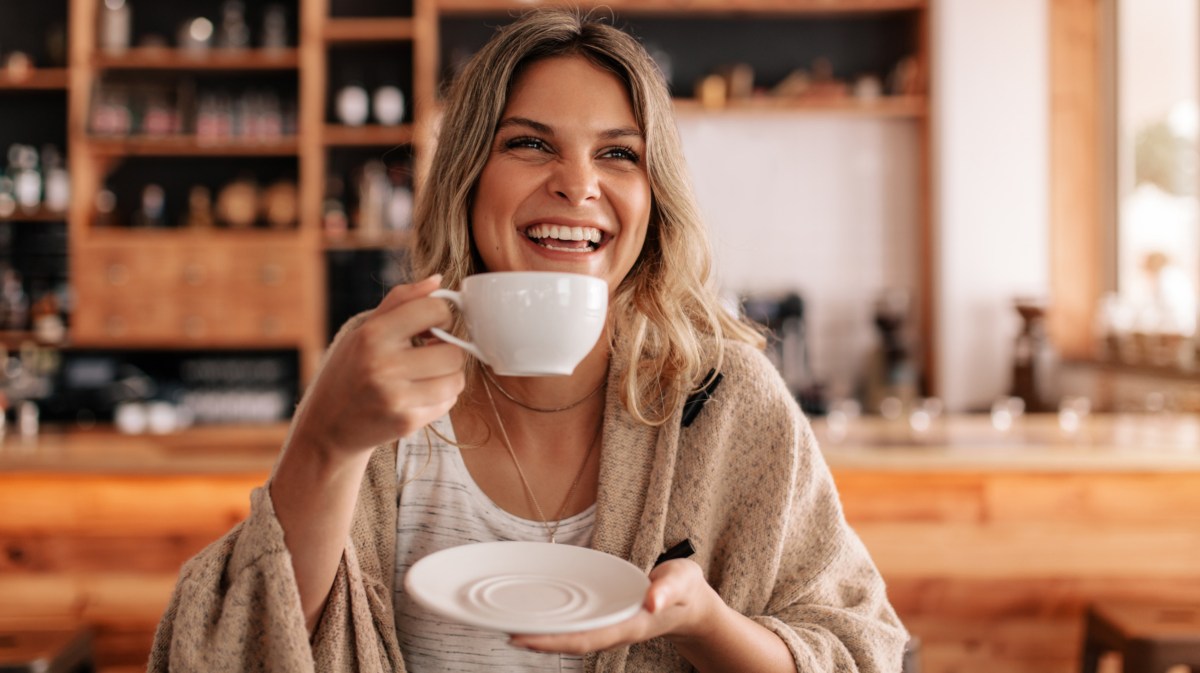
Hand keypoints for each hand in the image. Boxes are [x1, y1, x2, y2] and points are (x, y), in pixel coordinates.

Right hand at [289, 274, 466, 457]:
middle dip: (448, 350)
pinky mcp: (406, 422)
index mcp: (373, 335)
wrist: (326, 426)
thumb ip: (401, 301)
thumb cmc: (348, 371)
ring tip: (428, 375)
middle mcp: (384, 366)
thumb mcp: (364, 330)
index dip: (441, 315)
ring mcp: (396, 397)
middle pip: (453, 351)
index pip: (434, 309)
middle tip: (431, 353)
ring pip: (456, 380)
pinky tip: (419, 395)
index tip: (431, 325)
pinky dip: (440, 397)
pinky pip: (447, 403)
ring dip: (449, 376)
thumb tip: (438, 280)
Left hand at [508, 559, 717, 654]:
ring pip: (572, 637)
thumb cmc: (685, 590)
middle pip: (571, 642)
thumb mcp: (682, 581)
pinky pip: (578, 627)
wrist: (692, 606)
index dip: (553, 640)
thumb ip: (668, 589)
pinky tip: (540, 617)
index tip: (523, 637)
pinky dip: (556, 625)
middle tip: (504, 632)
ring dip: (544, 635)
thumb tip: (651, 600)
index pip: (585, 638)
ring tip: (512, 627)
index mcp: (630, 625)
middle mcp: (616, 631)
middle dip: (539, 640)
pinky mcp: (608, 620)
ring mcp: (611, 628)